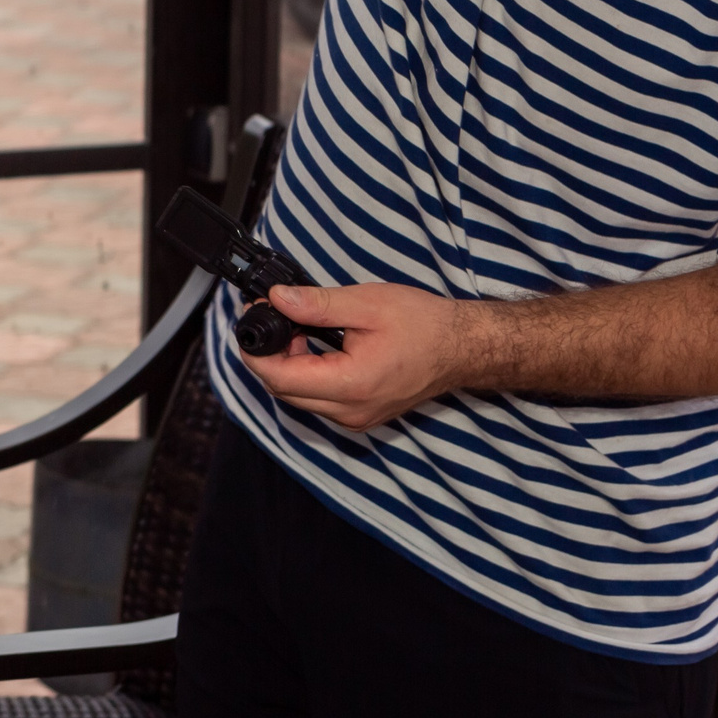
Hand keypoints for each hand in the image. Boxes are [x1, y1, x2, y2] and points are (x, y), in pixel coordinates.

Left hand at [238, 282, 469, 430]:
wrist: (462, 348)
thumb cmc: (424, 325)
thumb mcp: (366, 304)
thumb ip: (317, 304)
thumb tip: (277, 299)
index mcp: (351, 386)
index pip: (279, 378)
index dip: (257, 349)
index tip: (255, 317)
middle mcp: (350, 411)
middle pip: (283, 390)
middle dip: (269, 354)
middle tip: (273, 315)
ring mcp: (355, 418)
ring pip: (298, 397)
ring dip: (286, 363)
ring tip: (295, 326)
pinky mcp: (360, 415)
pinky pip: (317, 399)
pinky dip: (305, 373)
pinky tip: (312, 345)